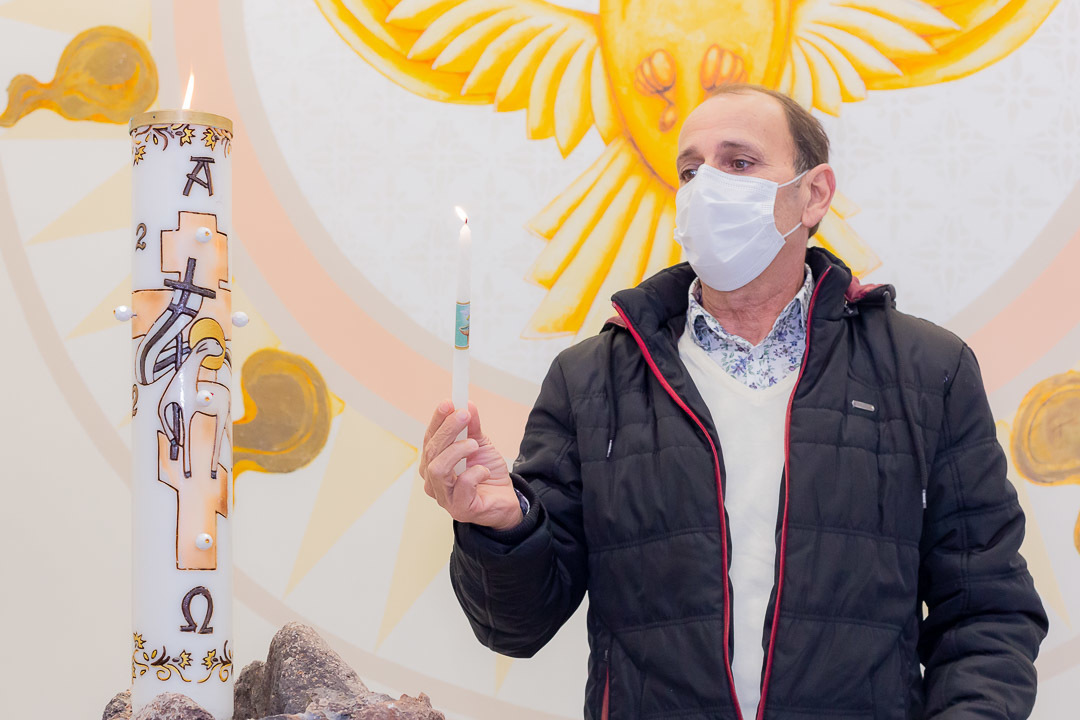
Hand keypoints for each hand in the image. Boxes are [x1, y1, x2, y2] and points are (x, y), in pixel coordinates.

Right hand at [420, 400, 521, 530]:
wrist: (506, 500)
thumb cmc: (488, 475)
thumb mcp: (481, 445)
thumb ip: (472, 428)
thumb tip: (468, 405)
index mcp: (434, 464)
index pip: (429, 438)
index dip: (437, 420)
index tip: (448, 403)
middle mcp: (433, 482)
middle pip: (431, 452)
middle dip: (447, 430)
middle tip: (463, 415)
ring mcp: (444, 497)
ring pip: (438, 469)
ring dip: (456, 451)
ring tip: (474, 444)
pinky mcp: (459, 509)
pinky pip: (461, 486)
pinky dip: (474, 473)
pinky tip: (484, 471)